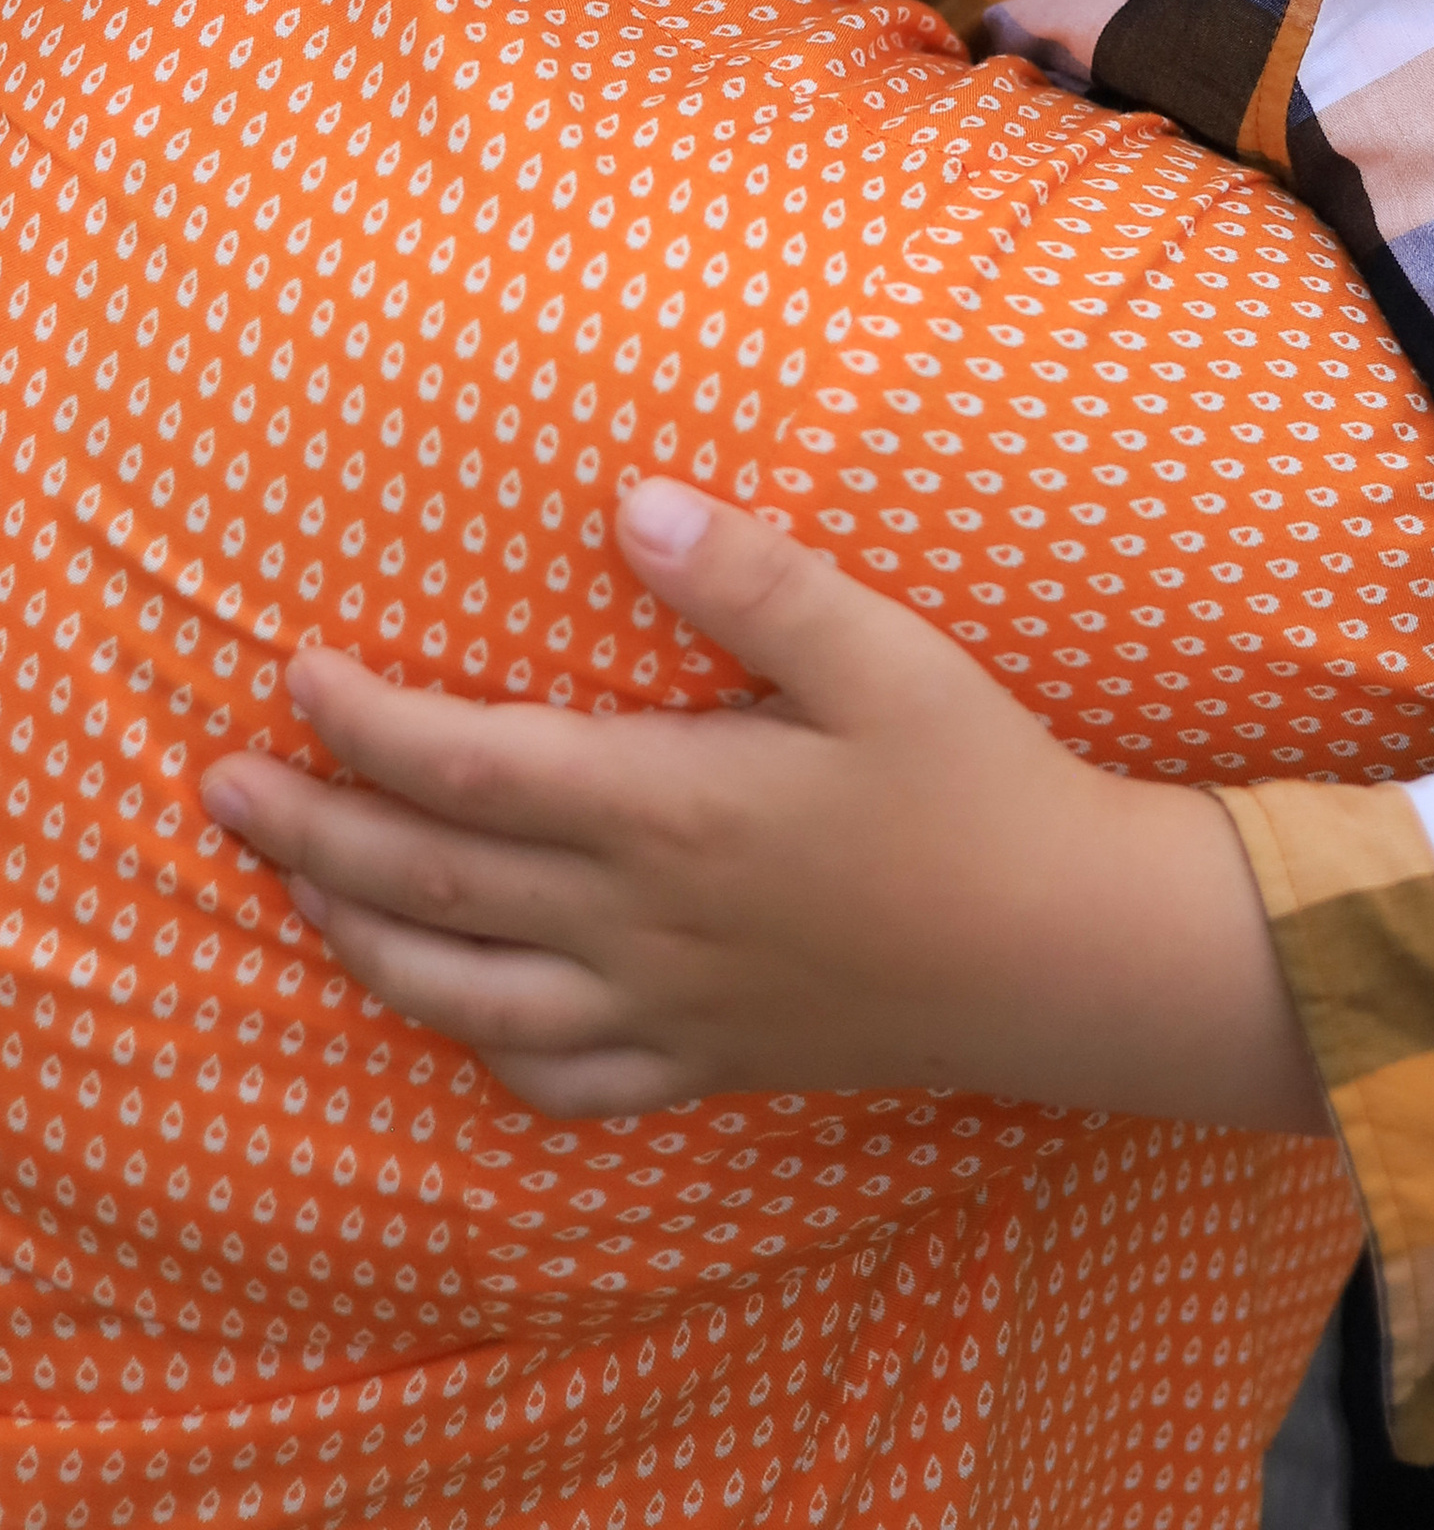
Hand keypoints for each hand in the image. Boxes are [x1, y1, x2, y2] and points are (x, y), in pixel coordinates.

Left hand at [201, 479, 1326, 1133]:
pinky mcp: (708, 1058)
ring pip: (461, 995)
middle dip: (307, 834)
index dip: (360, 720)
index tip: (296, 667)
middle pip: (427, 883)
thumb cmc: (980, 784)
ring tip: (296, 888)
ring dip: (358, 938)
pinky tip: (458, 1012)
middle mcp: (640, 921)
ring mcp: (666, 1006)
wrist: (1069, 950)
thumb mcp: (885, 654)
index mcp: (670, 807)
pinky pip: (558, 1080)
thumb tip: (632, 498)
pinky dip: (480, 1047)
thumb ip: (754, 578)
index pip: (463, 763)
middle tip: (220, 788)